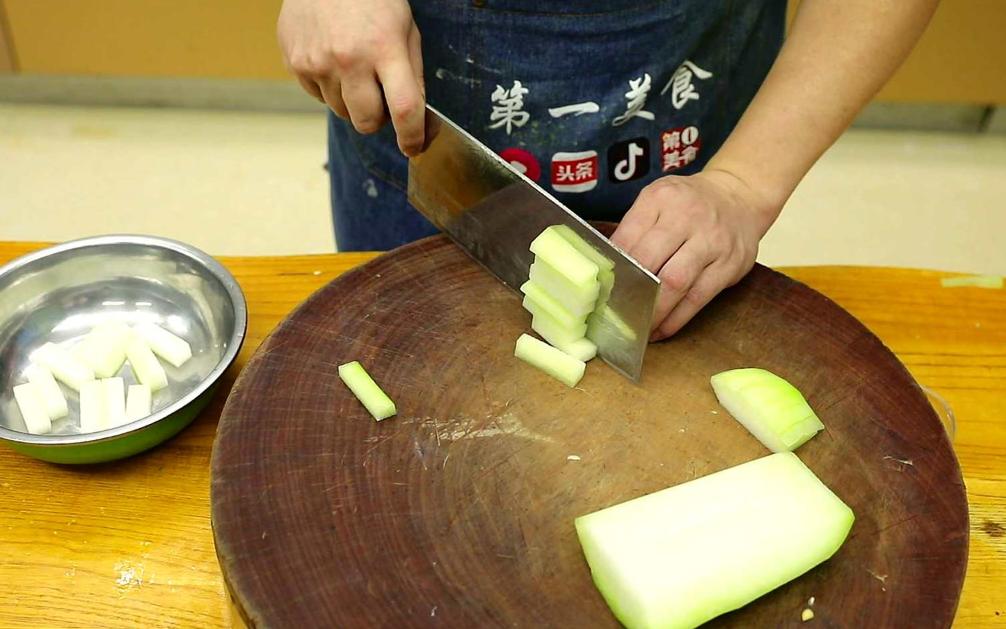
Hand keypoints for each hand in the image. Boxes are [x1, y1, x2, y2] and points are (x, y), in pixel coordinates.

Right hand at [278, 0, 425, 155]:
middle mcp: (349, 59)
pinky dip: (330, 87)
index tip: (413, 146)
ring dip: (352, 102)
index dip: (412, 137)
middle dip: (378, 119)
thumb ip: (412, 75)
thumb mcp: (405, 29)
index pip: (404, 109)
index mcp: (384, 48)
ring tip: (355, 68)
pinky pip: (318, 96)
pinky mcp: (296, 63)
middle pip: (367, 122)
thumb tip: (417, 119)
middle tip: (380, 97)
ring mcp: (318, 63)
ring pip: (342, 112)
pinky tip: (334, 60)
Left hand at [610, 169, 777, 340]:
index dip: (613, 268)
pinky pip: (698, 298)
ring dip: (653, 312)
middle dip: (630, 292)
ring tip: (638, 329)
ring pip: (676, 283)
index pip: (628, 237)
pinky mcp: (730, 265)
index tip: (602, 290)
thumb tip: (607, 270)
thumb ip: (633, 229)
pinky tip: (662, 330)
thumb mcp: (657, 200)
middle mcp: (688, 217)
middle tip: (616, 314)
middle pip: (650, 261)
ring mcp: (712, 241)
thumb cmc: (689, 204)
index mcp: (662, 198)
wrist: (739, 196)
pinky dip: (677, 319)